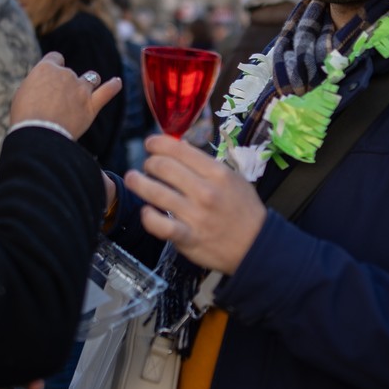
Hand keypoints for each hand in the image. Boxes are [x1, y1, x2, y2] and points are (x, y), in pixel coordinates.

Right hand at [10, 52, 121, 140]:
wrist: (39, 134)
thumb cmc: (25, 117)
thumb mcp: (22, 95)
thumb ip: (36, 86)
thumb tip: (42, 88)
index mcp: (46, 68)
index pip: (55, 58)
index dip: (54, 67)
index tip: (51, 77)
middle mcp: (65, 74)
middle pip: (70, 72)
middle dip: (65, 84)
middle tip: (56, 102)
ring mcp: (81, 89)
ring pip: (90, 79)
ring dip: (87, 84)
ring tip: (82, 94)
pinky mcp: (91, 105)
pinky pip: (107, 91)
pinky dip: (113, 86)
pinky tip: (117, 83)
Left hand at [125, 134, 265, 274]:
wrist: (256, 245)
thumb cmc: (243, 209)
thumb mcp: (232, 178)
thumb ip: (205, 164)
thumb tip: (178, 148)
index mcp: (217, 173)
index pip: (179, 149)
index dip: (158, 143)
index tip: (150, 144)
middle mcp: (205, 191)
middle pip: (163, 167)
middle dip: (149, 162)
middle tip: (147, 165)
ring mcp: (195, 216)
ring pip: (155, 193)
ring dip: (138, 183)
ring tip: (133, 179)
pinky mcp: (188, 238)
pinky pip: (159, 225)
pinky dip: (148, 217)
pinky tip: (146, 211)